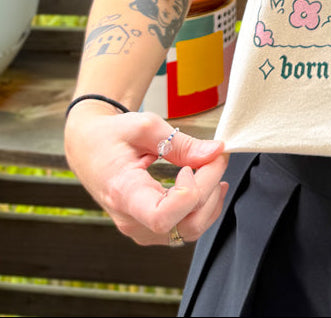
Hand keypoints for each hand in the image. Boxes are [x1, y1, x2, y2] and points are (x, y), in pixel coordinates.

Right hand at [65, 103, 228, 246]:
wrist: (88, 148)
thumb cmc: (111, 136)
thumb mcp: (145, 126)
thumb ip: (181, 143)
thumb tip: (215, 152)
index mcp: (123, 193)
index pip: (161, 217)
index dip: (187, 195)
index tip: (187, 167)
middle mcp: (130, 220)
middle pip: (185, 224)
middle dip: (209, 188)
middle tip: (215, 156)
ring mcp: (139, 228)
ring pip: (190, 231)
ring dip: (210, 199)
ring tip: (213, 167)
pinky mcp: (149, 228)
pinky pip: (185, 229)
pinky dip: (204, 207)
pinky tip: (209, 184)